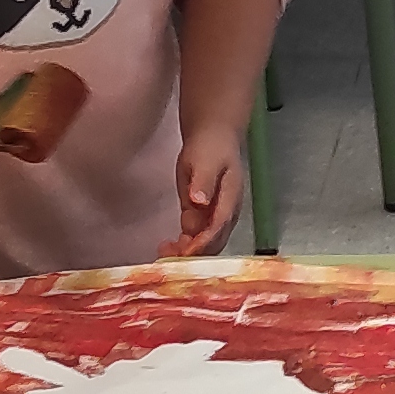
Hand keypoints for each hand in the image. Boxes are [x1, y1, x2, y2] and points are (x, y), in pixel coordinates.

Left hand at [167, 123, 248, 257]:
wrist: (213, 136)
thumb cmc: (210, 147)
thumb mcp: (205, 160)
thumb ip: (204, 181)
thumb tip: (200, 202)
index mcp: (230, 199)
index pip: (218, 227)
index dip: (202, 242)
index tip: (184, 251)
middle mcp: (226, 213)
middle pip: (214, 241)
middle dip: (193, 253)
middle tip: (168, 256)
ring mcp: (216, 216)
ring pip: (206, 243)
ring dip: (187, 251)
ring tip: (163, 252)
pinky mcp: (204, 215)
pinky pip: (197, 237)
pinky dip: (184, 245)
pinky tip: (168, 246)